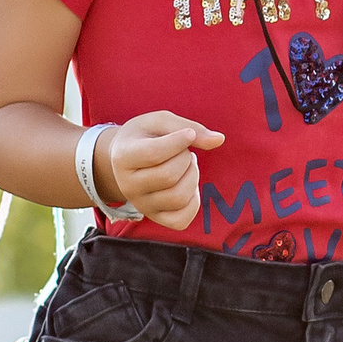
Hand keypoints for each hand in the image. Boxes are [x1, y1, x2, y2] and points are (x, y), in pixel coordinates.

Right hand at [92, 111, 220, 230]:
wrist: (128, 158)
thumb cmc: (147, 136)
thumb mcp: (162, 122)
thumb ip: (190, 127)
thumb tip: (219, 140)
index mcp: (123, 157)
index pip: (154, 153)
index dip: (179, 141)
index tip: (188, 134)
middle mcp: (128, 185)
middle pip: (168, 176)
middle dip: (186, 159)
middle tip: (184, 152)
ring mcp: (141, 205)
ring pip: (178, 198)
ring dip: (192, 177)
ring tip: (186, 166)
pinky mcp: (156, 218)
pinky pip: (182, 219)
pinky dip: (194, 201)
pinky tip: (187, 185)